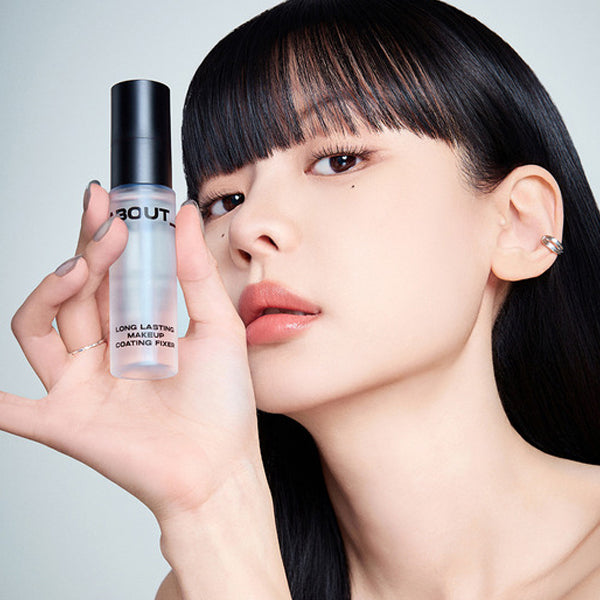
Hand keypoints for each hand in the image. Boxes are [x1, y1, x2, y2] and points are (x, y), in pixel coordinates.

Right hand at [2, 183, 262, 522]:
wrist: (220, 468)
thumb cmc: (223, 404)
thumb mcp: (218, 327)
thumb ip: (196, 272)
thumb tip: (182, 213)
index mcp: (136, 330)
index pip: (109, 275)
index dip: (105, 236)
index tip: (113, 202)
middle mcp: (104, 353)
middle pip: (76, 292)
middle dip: (87, 251)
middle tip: (108, 223)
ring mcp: (81, 385)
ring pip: (41, 328)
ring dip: (52, 291)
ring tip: (83, 268)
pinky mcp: (67, 422)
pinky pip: (16, 409)